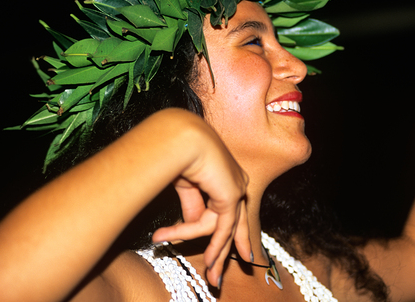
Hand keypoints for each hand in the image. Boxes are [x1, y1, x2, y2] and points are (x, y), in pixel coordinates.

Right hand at [149, 111, 251, 286]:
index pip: (231, 209)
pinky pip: (224, 227)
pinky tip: (211, 262)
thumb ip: (193, 206)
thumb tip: (193, 225)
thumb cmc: (177, 153)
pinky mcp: (232, 194)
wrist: (178, 139)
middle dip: (228, 250)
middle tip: (220, 276)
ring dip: (215, 253)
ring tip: (210, 276)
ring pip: (226, 229)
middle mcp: (237, 180)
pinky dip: (216, 246)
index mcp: (227, 174)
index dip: (230, 232)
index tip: (225, 252)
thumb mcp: (186, 186)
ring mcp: (237, 187)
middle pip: (236, 222)